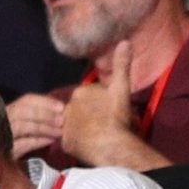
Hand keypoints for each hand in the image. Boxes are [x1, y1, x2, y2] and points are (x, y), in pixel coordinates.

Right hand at [7, 93, 64, 156]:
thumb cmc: (19, 138)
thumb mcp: (26, 124)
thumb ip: (39, 116)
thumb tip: (61, 110)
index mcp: (9, 109)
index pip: (27, 100)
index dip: (45, 102)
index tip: (61, 106)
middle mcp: (2, 118)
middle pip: (22, 111)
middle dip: (44, 114)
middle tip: (62, 120)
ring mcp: (1, 134)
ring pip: (22, 127)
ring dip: (43, 128)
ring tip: (59, 132)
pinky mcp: (4, 150)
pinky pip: (21, 144)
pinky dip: (37, 141)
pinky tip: (50, 141)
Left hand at [61, 40, 136, 163]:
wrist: (108, 143)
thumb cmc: (115, 115)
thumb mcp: (121, 88)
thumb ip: (122, 65)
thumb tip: (124, 41)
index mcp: (81, 92)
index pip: (91, 96)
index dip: (103, 103)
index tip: (112, 110)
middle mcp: (68, 106)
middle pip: (82, 110)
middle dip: (92, 115)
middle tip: (108, 124)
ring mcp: (64, 125)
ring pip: (76, 125)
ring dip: (85, 129)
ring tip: (100, 136)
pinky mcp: (64, 142)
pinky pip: (72, 141)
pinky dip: (79, 143)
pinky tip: (90, 146)